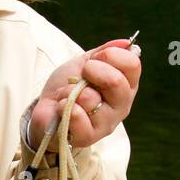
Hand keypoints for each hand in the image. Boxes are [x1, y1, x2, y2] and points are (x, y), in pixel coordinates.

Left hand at [28, 38, 141, 152]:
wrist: (48, 108)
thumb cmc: (69, 86)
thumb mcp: (85, 62)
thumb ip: (105, 52)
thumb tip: (126, 42)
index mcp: (126, 85)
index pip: (132, 64)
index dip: (110, 55)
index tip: (94, 59)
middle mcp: (122, 106)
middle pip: (116, 81)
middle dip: (91, 70)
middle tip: (82, 75)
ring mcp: (106, 123)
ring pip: (91, 98)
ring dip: (72, 91)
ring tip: (69, 96)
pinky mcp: (88, 137)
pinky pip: (77, 115)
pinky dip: (64, 106)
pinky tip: (63, 108)